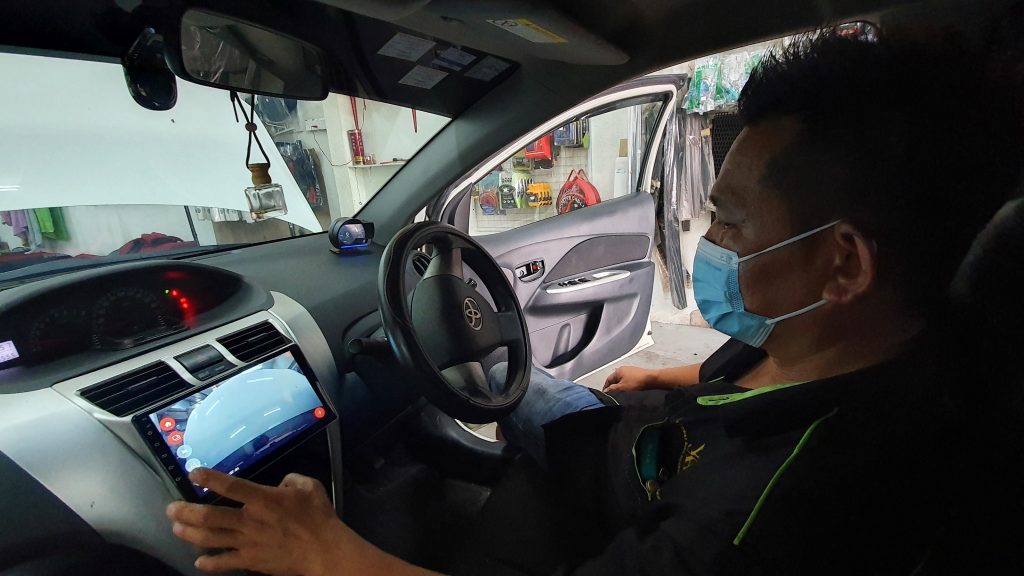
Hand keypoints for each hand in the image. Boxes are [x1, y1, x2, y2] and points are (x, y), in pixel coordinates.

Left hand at [166, 468, 347, 574]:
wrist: (324, 552)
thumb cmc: (318, 518)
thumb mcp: (309, 487)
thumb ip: (291, 480)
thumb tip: (281, 483)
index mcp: (263, 500)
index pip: (231, 485)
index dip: (210, 478)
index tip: (194, 473)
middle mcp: (250, 521)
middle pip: (210, 516)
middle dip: (186, 512)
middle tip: (171, 509)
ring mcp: (248, 543)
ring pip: (211, 539)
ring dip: (190, 534)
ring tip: (176, 528)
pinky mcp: (251, 561)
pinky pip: (224, 563)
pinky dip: (209, 563)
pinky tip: (198, 561)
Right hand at [603, 366, 655, 392]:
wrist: (651, 379)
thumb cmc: (636, 382)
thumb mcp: (622, 387)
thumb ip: (612, 389)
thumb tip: (606, 390)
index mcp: (618, 371)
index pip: (608, 379)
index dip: (606, 387)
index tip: (605, 394)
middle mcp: (623, 369)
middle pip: (614, 379)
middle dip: (613, 387)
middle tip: (613, 395)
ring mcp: (630, 370)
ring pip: (621, 380)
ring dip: (620, 386)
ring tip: (621, 393)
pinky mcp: (636, 373)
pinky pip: (627, 379)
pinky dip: (626, 384)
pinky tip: (628, 390)